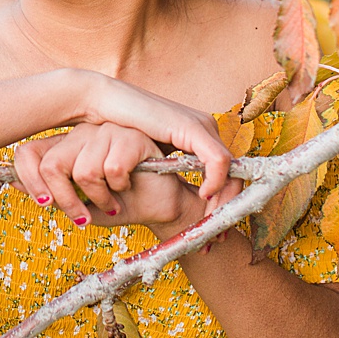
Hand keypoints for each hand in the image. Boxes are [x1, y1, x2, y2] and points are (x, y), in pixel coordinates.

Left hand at [13, 123, 199, 233]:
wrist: (159, 206)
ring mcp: (105, 132)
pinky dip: (119, 188)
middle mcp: (81, 135)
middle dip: (66, 200)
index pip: (28, 153)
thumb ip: (50, 195)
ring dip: (99, 196)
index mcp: (65, 147)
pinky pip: (111, 169)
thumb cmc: (119, 204)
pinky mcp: (130, 136)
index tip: (44, 202)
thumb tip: (13, 184)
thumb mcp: (79, 205)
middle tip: (83, 215)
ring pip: (83, 171)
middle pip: (51, 165)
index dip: (28, 180)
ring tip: (112, 198)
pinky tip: (128, 185)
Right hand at [83, 74, 242, 212]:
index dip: (225, 201)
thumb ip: (167, 165)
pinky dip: (215, 182)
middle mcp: (206, 127)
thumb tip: (173, 191)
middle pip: (235, 172)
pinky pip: (218, 160)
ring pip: (231, 169)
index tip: (214, 228)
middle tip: (216, 234)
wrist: (103, 103)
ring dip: (224, 199)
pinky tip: (202, 195)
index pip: (227, 172)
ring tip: (211, 220)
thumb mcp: (152, 153)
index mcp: (198, 135)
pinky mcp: (192, 126)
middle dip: (228, 207)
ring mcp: (201, 125)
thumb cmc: (121, 127)